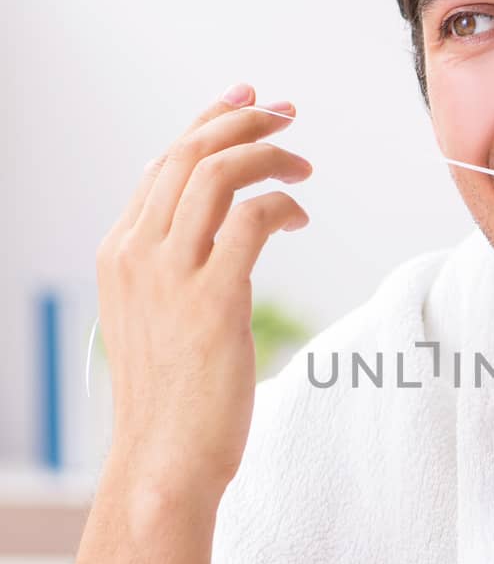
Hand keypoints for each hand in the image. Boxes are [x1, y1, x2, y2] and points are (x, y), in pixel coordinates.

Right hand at [96, 82, 312, 501]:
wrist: (163, 462)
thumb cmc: (170, 397)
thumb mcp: (153, 317)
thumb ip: (171, 266)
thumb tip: (216, 226)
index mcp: (118, 252)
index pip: (163, 162)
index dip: (208, 122)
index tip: (248, 102)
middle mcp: (136, 253)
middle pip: (191, 154)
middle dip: (243, 123)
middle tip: (287, 115)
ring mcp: (170, 276)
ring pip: (219, 174)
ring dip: (269, 155)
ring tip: (303, 165)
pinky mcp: (213, 301)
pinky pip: (253, 221)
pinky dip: (283, 205)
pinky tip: (300, 217)